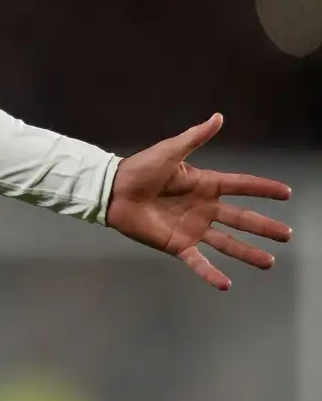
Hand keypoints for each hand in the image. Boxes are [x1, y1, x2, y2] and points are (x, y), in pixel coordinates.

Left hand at [106, 113, 292, 289]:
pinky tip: (225, 284)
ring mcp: (192, 228)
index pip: (241, 186)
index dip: (263, 188)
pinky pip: (197, 260)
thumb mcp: (170, 150)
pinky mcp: (177, 244)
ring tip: (269, 262)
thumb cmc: (140, 169)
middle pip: (241, 218)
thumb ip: (196, 137)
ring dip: (247, 253)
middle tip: (287, 235)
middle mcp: (204, 208)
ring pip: (226, 243)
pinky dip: (210, 273)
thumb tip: (218, 117)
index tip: (286, 193)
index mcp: (205, 185)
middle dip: (264, 226)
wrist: (113, 191)